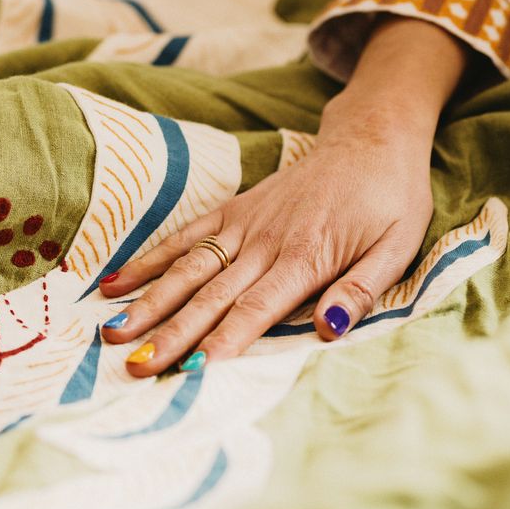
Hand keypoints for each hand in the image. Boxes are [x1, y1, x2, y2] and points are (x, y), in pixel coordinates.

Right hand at [99, 109, 434, 375]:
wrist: (373, 139)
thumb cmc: (391, 199)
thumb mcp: (398, 246)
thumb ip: (361, 289)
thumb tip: (329, 330)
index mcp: (306, 257)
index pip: (256, 308)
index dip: (222, 339)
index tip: (190, 369)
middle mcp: (265, 242)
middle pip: (210, 295)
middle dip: (171, 332)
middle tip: (133, 363)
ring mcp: (244, 224)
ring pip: (187, 268)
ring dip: (148, 301)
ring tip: (111, 331)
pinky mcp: (233, 210)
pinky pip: (185, 236)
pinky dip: (149, 259)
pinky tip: (116, 283)